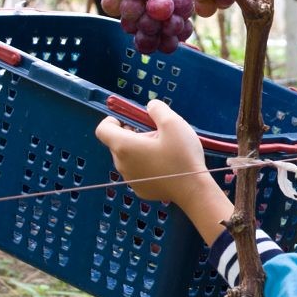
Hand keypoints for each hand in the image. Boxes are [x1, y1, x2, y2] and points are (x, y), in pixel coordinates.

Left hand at [95, 99, 219, 212]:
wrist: (193, 189)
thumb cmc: (181, 155)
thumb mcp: (173, 123)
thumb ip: (157, 109)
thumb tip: (150, 106)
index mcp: (124, 146)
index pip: (103, 129)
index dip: (112, 121)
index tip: (130, 121)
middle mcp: (121, 164)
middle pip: (117, 143)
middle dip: (132, 135)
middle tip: (156, 135)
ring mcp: (130, 179)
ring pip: (128, 158)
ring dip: (139, 151)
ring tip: (163, 151)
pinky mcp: (140, 190)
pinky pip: (137, 172)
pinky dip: (146, 166)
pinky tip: (164, 168)